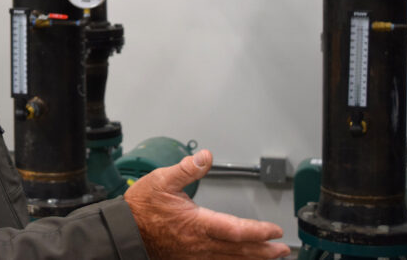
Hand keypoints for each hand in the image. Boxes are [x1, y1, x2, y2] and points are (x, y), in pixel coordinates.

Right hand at [125, 150, 289, 258]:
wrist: (124, 231)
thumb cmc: (140, 207)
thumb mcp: (161, 180)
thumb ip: (186, 169)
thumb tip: (205, 157)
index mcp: (196, 223)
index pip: (235, 230)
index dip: (258, 231)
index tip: (274, 230)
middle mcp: (199, 243)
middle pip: (238, 250)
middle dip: (263, 250)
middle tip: (282, 249)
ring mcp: (194, 255)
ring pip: (230, 259)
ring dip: (252, 258)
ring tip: (270, 256)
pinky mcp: (188, 259)